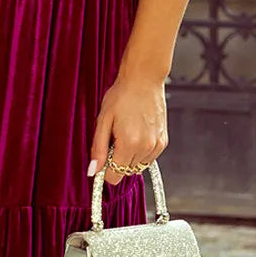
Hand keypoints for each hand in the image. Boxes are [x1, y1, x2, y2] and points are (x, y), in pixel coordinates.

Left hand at [88, 69, 167, 184]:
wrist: (144, 80)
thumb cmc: (122, 95)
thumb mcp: (103, 121)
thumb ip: (98, 149)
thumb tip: (92, 170)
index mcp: (129, 143)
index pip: (115, 176)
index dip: (106, 169)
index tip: (104, 157)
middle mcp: (145, 147)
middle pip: (126, 172)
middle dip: (117, 161)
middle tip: (115, 139)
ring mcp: (156, 145)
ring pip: (138, 167)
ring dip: (129, 157)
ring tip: (126, 135)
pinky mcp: (163, 141)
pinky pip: (148, 158)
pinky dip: (140, 152)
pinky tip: (136, 134)